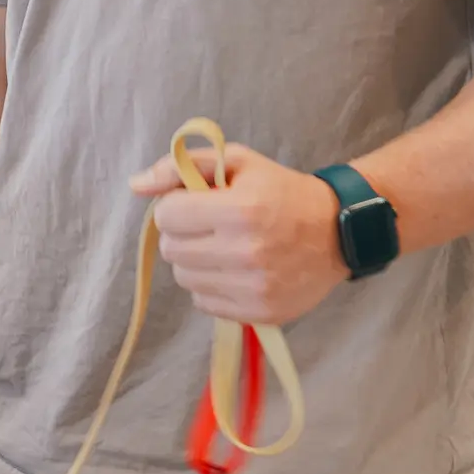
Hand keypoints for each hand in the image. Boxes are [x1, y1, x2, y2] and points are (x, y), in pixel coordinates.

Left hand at [130, 145, 347, 325]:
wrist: (339, 231)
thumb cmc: (281, 191)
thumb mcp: (237, 162)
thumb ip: (181, 167)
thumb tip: (135, 185)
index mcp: (241, 210)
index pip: (167, 216)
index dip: (176, 207)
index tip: (196, 204)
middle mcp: (247, 252)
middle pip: (172, 250)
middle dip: (183, 234)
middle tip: (210, 226)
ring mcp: (255, 287)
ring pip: (184, 278)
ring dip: (195, 261)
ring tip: (223, 247)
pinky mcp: (261, 312)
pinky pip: (204, 303)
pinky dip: (211, 286)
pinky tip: (233, 270)